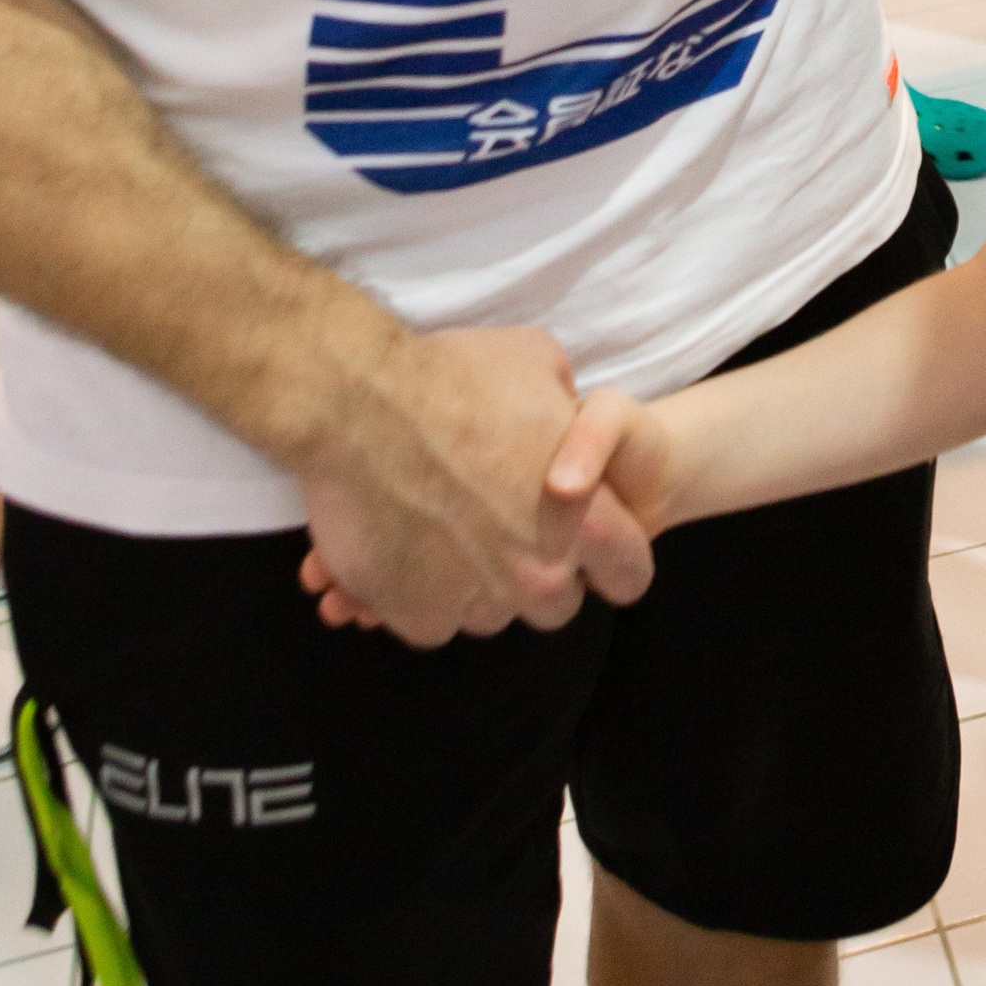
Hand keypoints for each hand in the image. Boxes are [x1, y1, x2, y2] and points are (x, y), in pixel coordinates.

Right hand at [291, 323, 655, 646]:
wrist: (356, 402)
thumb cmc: (454, 376)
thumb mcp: (540, 363)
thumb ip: (567, 408)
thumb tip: (565, 419)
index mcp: (587, 522)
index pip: (630, 576)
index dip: (610, 560)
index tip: (583, 545)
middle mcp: (538, 575)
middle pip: (555, 606)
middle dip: (536, 576)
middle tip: (500, 531)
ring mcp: (476, 602)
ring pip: (489, 615)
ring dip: (475, 584)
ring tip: (444, 530)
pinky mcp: (416, 615)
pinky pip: (432, 622)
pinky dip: (420, 595)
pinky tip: (406, 547)